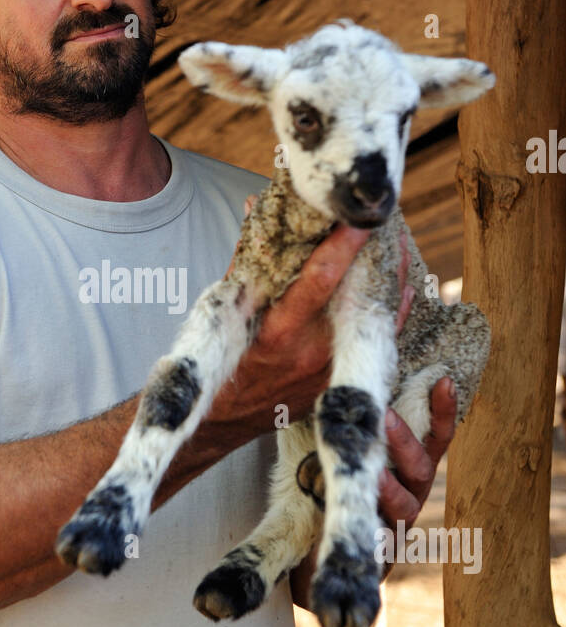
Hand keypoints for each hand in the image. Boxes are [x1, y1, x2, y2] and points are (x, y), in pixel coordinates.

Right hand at [210, 197, 413, 440]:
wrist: (226, 418)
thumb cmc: (224, 358)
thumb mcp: (226, 309)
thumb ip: (248, 260)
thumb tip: (258, 208)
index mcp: (279, 330)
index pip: (320, 278)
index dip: (344, 244)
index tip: (359, 215)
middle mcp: (313, 352)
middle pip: (360, 294)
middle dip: (377, 254)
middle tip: (387, 219)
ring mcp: (333, 370)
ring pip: (378, 318)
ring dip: (391, 279)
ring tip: (398, 245)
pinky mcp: (343, 381)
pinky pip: (379, 343)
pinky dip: (391, 312)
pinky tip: (401, 288)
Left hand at [291, 377, 457, 607]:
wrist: (317, 551)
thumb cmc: (330, 492)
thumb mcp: (338, 454)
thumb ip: (345, 429)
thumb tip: (329, 386)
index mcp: (407, 467)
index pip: (434, 437)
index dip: (442, 412)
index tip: (444, 381)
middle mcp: (410, 493)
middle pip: (422, 467)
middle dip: (405, 441)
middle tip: (384, 417)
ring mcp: (398, 525)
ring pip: (405, 505)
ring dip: (389, 487)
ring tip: (372, 472)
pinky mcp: (381, 554)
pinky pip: (384, 541)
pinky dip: (375, 529)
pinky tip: (360, 519)